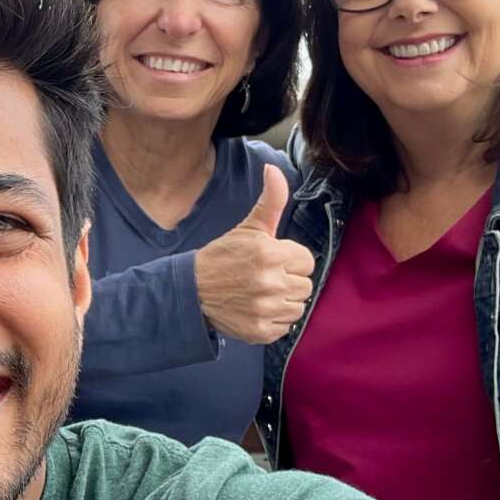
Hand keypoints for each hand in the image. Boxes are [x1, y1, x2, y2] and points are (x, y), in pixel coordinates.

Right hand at [193, 163, 313, 344]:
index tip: (272, 261)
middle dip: (287, 281)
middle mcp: (270, 282)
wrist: (192, 290)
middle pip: (305, 285)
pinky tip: (257, 309)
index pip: (307, 261)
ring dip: (283, 302)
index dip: (291, 260)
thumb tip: (273, 169)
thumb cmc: (224, 256)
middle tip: (264, 278)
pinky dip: (273, 320)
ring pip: (298, 307)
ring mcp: (265, 309)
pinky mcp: (260, 330)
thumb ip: (271, 201)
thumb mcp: (249, 227)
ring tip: (261, 294)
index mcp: (270, 254)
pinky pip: (285, 326)